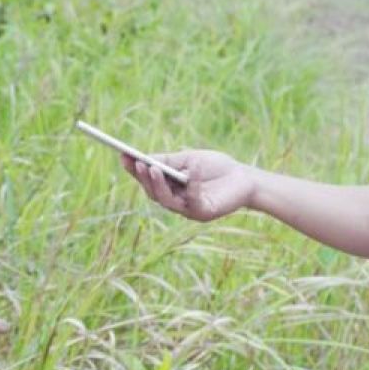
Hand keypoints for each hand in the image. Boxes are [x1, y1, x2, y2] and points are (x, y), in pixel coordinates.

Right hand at [122, 149, 254, 221]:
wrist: (245, 179)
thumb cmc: (216, 167)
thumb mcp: (190, 159)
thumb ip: (168, 161)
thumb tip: (144, 158)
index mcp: (170, 186)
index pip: (148, 180)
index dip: (134, 170)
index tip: (122, 155)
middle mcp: (175, 201)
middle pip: (153, 192)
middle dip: (143, 178)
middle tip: (137, 163)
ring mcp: (188, 209)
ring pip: (166, 200)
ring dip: (158, 184)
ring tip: (153, 168)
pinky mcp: (202, 213)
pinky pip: (192, 200)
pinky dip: (191, 185)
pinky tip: (191, 173)